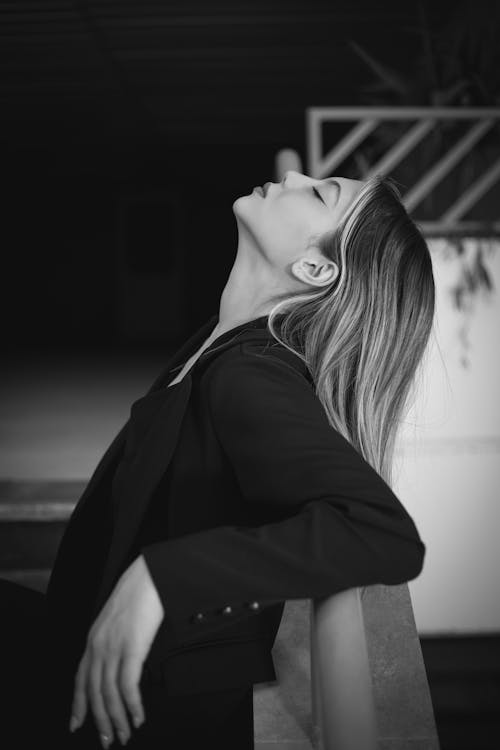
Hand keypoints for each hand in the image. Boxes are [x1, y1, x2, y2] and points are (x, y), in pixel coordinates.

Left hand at [68, 554, 163, 747]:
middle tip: (107, 740)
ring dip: (117, 719)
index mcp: (94, 638)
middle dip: (100, 720)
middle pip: (94, 692)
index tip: (76, 724)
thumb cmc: (139, 591)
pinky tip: (138, 716)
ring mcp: (114, 647)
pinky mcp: (132, 648)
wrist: (149, 574)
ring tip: (124, 734)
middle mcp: (98, 645)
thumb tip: (121, 660)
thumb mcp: (118, 617)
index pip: (80, 679)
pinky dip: (133, 705)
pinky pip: (128, 686)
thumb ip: (114, 639)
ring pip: (109, 694)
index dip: (78, 704)